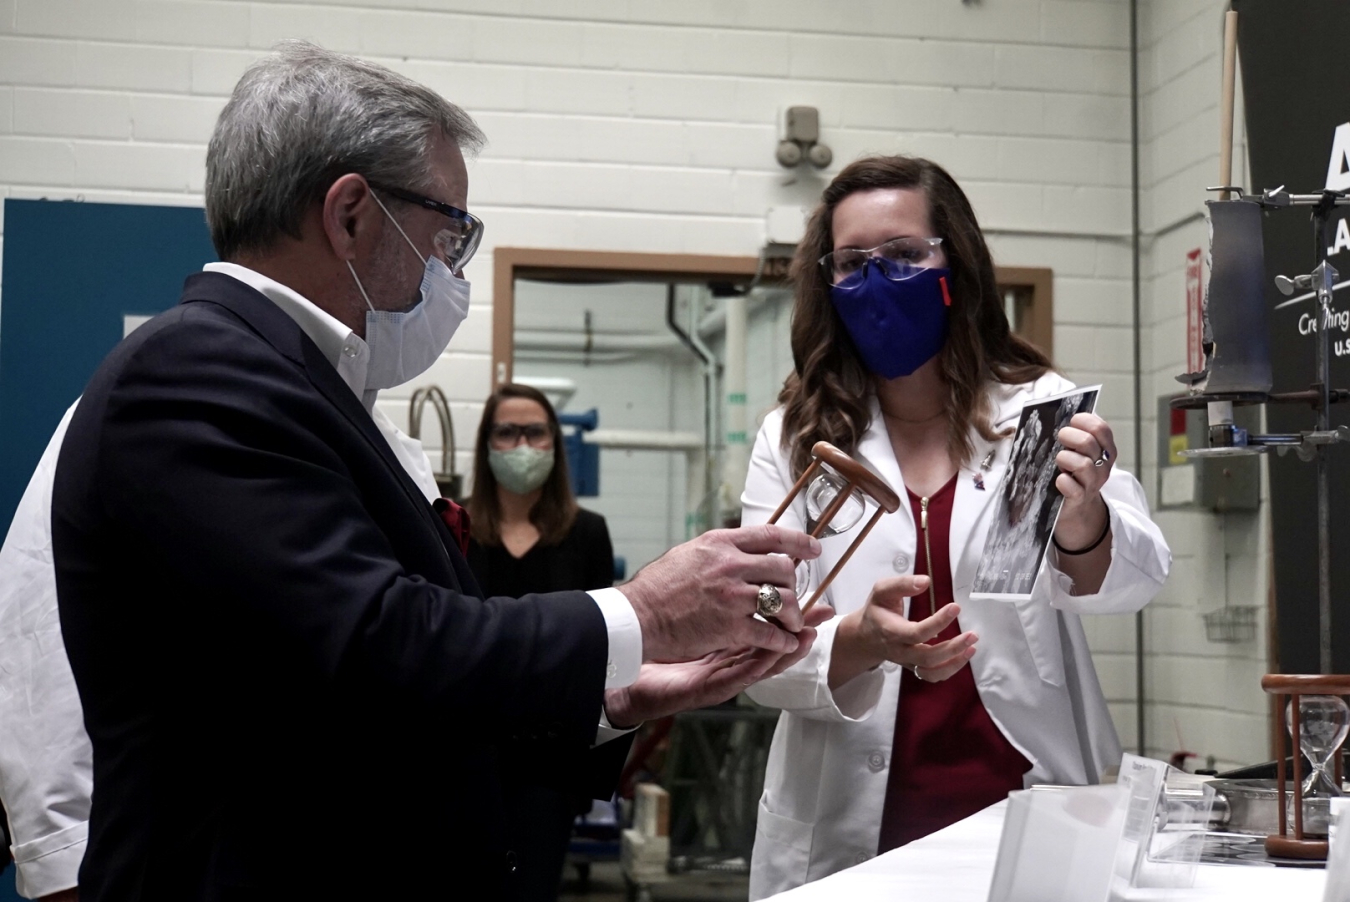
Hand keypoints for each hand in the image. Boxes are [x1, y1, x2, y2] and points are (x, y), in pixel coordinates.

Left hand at [604, 605, 834, 727]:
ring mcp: (726, 674)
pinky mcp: (713, 687)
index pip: (772, 626)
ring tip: (810, 635)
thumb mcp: (695, 614)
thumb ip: (718, 597)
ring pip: (769, 661)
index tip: (821, 603)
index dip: (797, 615)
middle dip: (801, 627)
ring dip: (792, 647)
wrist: (628, 661)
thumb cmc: (660, 638)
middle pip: (778, 644)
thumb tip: (738, 568)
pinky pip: (746, 674)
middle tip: (822, 615)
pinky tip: (781, 652)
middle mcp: (734, 657)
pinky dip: (764, 662)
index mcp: (732, 637)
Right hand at [621, 525, 820, 662]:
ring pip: (783, 601)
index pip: (771, 535)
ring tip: (791, 624)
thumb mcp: (689, 552)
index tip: (813, 548)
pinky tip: (783, 643)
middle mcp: (731, 565)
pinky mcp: (731, 626)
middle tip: (794, 595)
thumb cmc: (657, 587)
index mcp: (721, 543)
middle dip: (794, 585)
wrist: (638, 616)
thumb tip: (739, 547)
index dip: (798, 541)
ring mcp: (733, 596)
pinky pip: (770, 632)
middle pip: (783, 569)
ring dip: (792, 615)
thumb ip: (718, 550)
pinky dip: (781, 640)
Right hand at [829, 575, 976, 688]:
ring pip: (931, 672)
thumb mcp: (882, 591)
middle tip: (972, 635)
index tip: (956, 607)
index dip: (938, 622)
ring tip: (972, 647)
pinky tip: (964, 655)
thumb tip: (926, 581)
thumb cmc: (877, 610)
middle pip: (927, 657)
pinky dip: (950, 669)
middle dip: (952, 648)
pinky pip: (932, 676)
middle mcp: (899, 651)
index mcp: (891, 631)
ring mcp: (907, 662)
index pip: (916, 632)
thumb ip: (901, 584)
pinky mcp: (914, 667)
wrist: (864, 636)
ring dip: (954, 662)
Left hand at [1053, 412, 1114, 549]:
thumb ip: (1075, 436)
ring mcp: (1092, 483)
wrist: (1077, 509)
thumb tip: (1057, 415)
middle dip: (1069, 436)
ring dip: (1065, 458)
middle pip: (1089, 443)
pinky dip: (1064, 481)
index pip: (1101, 429)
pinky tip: (1058, 479)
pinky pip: (1074, 488)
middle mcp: (1102, 466)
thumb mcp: (1079, 453)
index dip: (1084, 420)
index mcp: (1105, 450)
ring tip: (1059, 461)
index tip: (1071, 421)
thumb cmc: (1073, 474)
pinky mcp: (1079, 499)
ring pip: (1083, 465)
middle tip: (1060, 439)